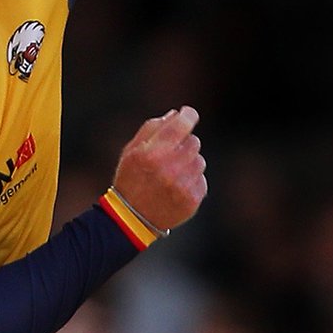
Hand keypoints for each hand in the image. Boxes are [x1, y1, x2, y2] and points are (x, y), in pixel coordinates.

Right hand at [111, 106, 206, 231]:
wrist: (132, 218)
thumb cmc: (130, 179)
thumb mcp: (131, 151)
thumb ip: (152, 128)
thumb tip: (175, 115)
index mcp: (152, 153)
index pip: (181, 125)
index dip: (188, 115)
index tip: (188, 114)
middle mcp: (169, 168)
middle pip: (194, 142)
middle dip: (184, 144)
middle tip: (170, 154)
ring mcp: (182, 186)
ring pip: (199, 160)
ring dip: (189, 163)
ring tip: (171, 174)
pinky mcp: (192, 199)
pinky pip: (202, 179)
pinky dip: (192, 181)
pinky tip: (176, 187)